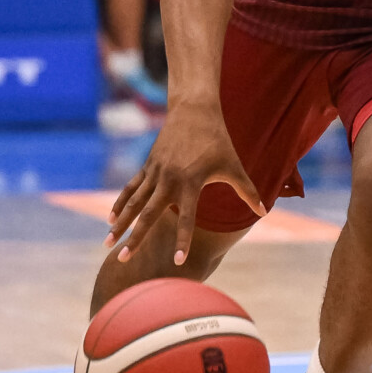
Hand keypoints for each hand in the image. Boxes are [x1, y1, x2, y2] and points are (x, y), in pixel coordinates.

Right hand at [104, 99, 261, 263]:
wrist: (194, 110)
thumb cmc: (218, 140)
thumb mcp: (234, 166)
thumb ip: (247, 190)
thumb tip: (264, 211)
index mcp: (190, 183)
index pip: (186, 219)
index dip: (183, 241)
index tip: (177, 262)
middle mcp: (169, 180)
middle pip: (149, 215)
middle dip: (135, 238)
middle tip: (122, 259)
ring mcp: (155, 172)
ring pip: (134, 203)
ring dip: (121, 223)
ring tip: (107, 243)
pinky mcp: (148, 166)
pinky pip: (130, 188)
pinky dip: (121, 203)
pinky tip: (111, 218)